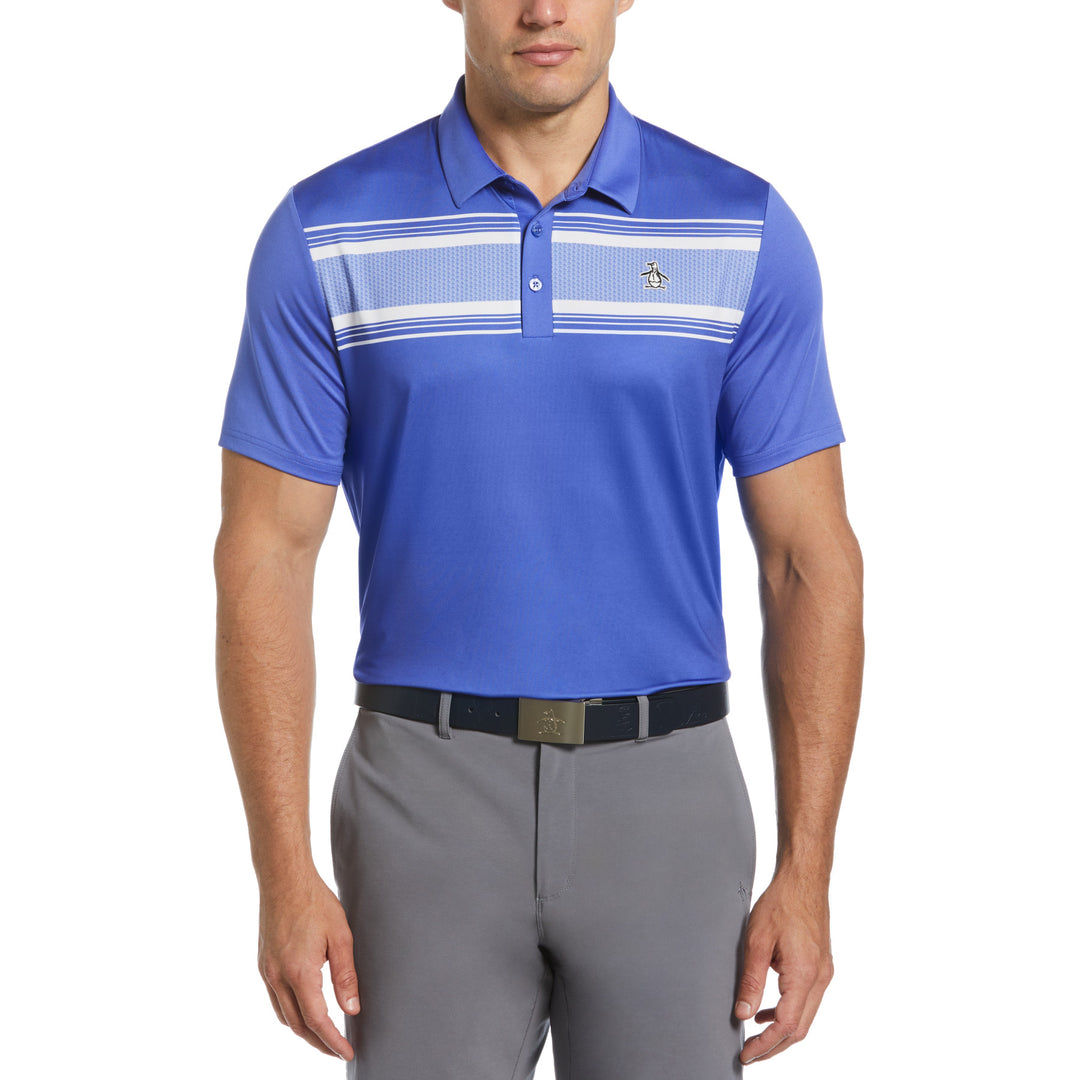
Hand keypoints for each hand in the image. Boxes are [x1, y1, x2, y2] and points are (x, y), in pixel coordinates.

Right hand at [257, 869, 359, 1059]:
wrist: (284, 879)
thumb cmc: (315, 902)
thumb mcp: (340, 936)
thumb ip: (346, 976)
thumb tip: (352, 1010)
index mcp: (300, 972)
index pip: (318, 1021)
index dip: (334, 1042)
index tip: (348, 1053)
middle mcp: (278, 977)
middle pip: (298, 1025)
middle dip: (319, 1043)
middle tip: (339, 1051)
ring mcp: (267, 972)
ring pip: (284, 1016)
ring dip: (304, 1031)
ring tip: (324, 1037)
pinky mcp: (263, 964)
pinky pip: (276, 1000)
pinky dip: (291, 1014)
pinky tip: (305, 1011)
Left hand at [733, 871, 833, 1064]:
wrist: (804, 880)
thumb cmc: (781, 903)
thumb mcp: (757, 940)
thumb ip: (751, 980)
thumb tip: (743, 1013)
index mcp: (805, 974)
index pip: (787, 1025)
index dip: (765, 1045)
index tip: (746, 1054)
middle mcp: (820, 978)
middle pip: (800, 1029)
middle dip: (774, 1046)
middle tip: (749, 1054)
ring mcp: (824, 973)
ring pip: (805, 1017)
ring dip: (781, 1031)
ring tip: (754, 1036)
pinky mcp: (821, 967)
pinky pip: (806, 1000)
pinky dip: (788, 1012)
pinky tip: (766, 1010)